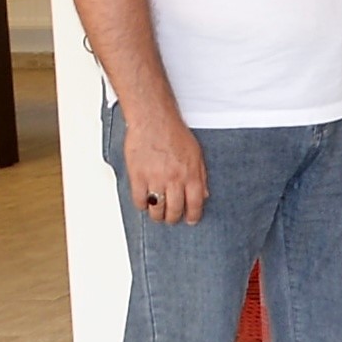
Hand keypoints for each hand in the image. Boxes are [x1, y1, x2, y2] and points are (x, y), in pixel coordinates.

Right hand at [123, 110, 208, 225]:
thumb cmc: (175, 134)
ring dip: (158, 215)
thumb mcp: (197, 155)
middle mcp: (175, 179)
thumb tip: (203, 195)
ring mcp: (155, 179)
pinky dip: (142, 205)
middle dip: (174, 218)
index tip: (191, 220)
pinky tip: (145, 204)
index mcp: (191, 174)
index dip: (193, 215)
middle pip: (175, 209)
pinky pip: (139, 200)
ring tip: (159, 215)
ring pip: (157, 209)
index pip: (195, 203)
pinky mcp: (138, 176)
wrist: (154, 121)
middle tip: (172, 219)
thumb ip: (201, 176)